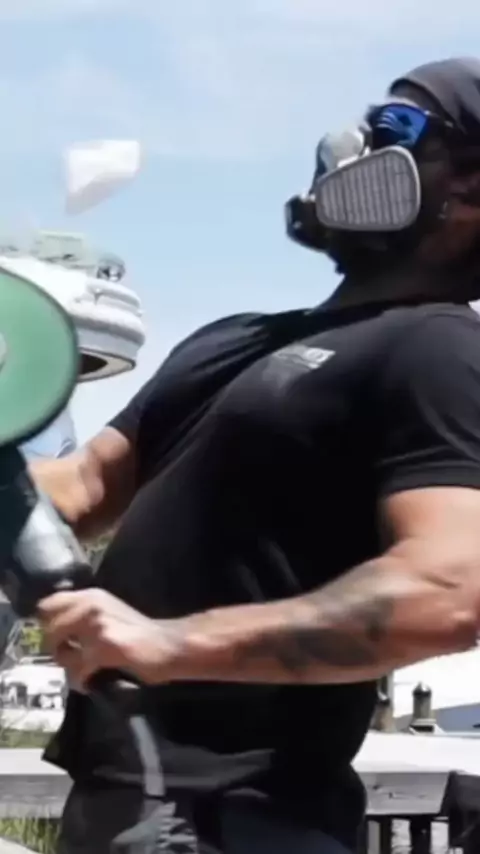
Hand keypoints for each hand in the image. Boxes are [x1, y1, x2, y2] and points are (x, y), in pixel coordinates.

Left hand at [37, 589, 182, 689]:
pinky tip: (92, 683)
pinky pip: (77, 671)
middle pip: (49, 630)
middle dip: (56, 649)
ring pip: (60, 653)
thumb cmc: (141, 632)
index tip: (58, 638)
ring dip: (68, 667)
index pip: (47, 604)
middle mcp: (90, 605)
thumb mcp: (109, 612)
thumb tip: (54, 630)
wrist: (170, 645)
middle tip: (71, 659)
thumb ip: (84, 615)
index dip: (48, 624)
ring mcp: (97, 626)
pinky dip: (81, 682)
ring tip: (83, 672)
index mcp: (90, 595)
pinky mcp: (105, 648)